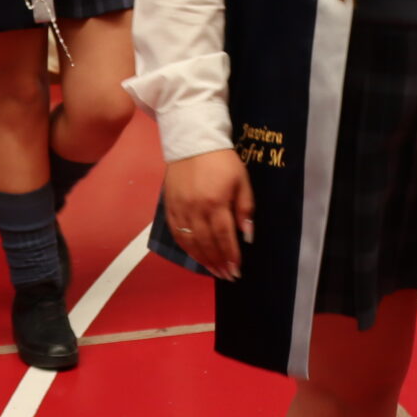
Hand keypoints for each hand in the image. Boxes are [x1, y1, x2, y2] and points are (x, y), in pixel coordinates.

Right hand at [163, 149, 253, 279]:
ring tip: (213, 271)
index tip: (237, 270)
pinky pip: (176, 233)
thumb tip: (247, 235)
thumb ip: (245, 207)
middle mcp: (196, 209)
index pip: (224, 236)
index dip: (230, 255)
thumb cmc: (222, 161)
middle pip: (207, 243)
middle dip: (218, 262)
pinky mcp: (169, 206)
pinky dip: (186, 248)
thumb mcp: (241, 179)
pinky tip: (195, 255)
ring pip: (190, 242)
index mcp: (216, 202)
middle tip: (227, 276)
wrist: (192, 141)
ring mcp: (180, 209)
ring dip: (202, 260)